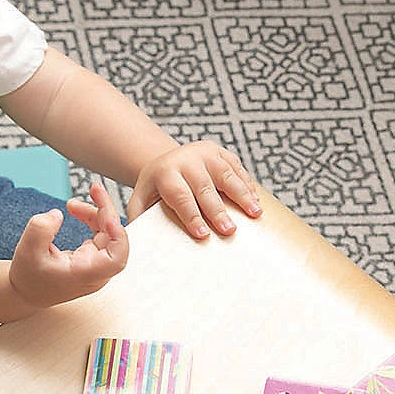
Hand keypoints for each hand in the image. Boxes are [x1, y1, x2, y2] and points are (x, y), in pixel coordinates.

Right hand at [9, 181, 128, 307]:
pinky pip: (100, 235)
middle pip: (115, 240)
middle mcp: (95, 271)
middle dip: (107, 211)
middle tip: (95, 188)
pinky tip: (76, 211)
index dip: (119, 236)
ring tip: (73, 203)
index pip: (116, 259)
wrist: (26, 291)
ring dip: (96, 213)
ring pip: (108, 234)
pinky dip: (91, 220)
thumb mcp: (26, 250)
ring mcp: (95, 265)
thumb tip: (58, 213)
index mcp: (85, 274)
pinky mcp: (91, 259)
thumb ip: (40, 229)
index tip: (108, 217)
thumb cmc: (28, 276)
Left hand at [126, 141, 261, 239]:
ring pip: (226, 175)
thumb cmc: (155, 189)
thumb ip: (139, 217)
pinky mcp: (221, 151)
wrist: (167, 161)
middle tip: (229, 231)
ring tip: (255, 214)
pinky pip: (237, 168)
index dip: (192, 216)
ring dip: (242, 195)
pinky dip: (247, 184)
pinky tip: (256, 200)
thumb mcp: (141, 199)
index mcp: (165, 172)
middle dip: (218, 211)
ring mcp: (206, 153)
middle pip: (205, 188)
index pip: (180, 196)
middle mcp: (186, 159)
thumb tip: (138, 242)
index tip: (202, 234)